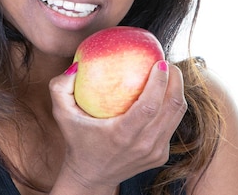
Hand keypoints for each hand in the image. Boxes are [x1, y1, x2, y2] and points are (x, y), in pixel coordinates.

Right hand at [49, 60, 186, 188]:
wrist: (90, 176)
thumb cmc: (76, 140)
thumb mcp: (62, 114)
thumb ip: (60, 88)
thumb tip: (77, 65)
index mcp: (122, 134)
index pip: (149, 105)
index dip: (160, 82)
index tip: (160, 62)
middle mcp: (143, 145)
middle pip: (171, 107)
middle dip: (176, 80)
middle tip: (167, 62)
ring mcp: (155, 152)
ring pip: (176, 116)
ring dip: (177, 91)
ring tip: (170, 73)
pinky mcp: (160, 155)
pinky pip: (171, 125)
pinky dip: (170, 106)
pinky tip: (163, 92)